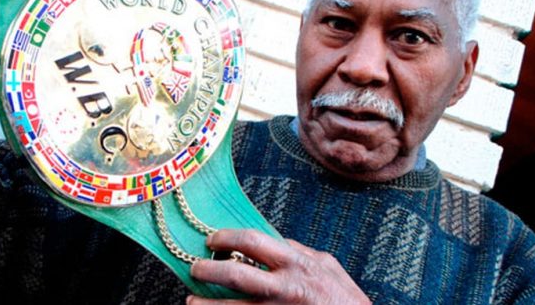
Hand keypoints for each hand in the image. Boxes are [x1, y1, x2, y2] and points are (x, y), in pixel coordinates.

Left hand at [188, 229, 371, 303]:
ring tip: (191, 301)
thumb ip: (297, 251)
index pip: (252, 241)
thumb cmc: (343, 297)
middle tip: (195, 267)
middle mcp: (284, 287)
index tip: (212, 239)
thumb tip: (273, 240)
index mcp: (295, 263)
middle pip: (235, 274)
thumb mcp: (324, 264)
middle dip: (209, 269)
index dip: (226, 237)